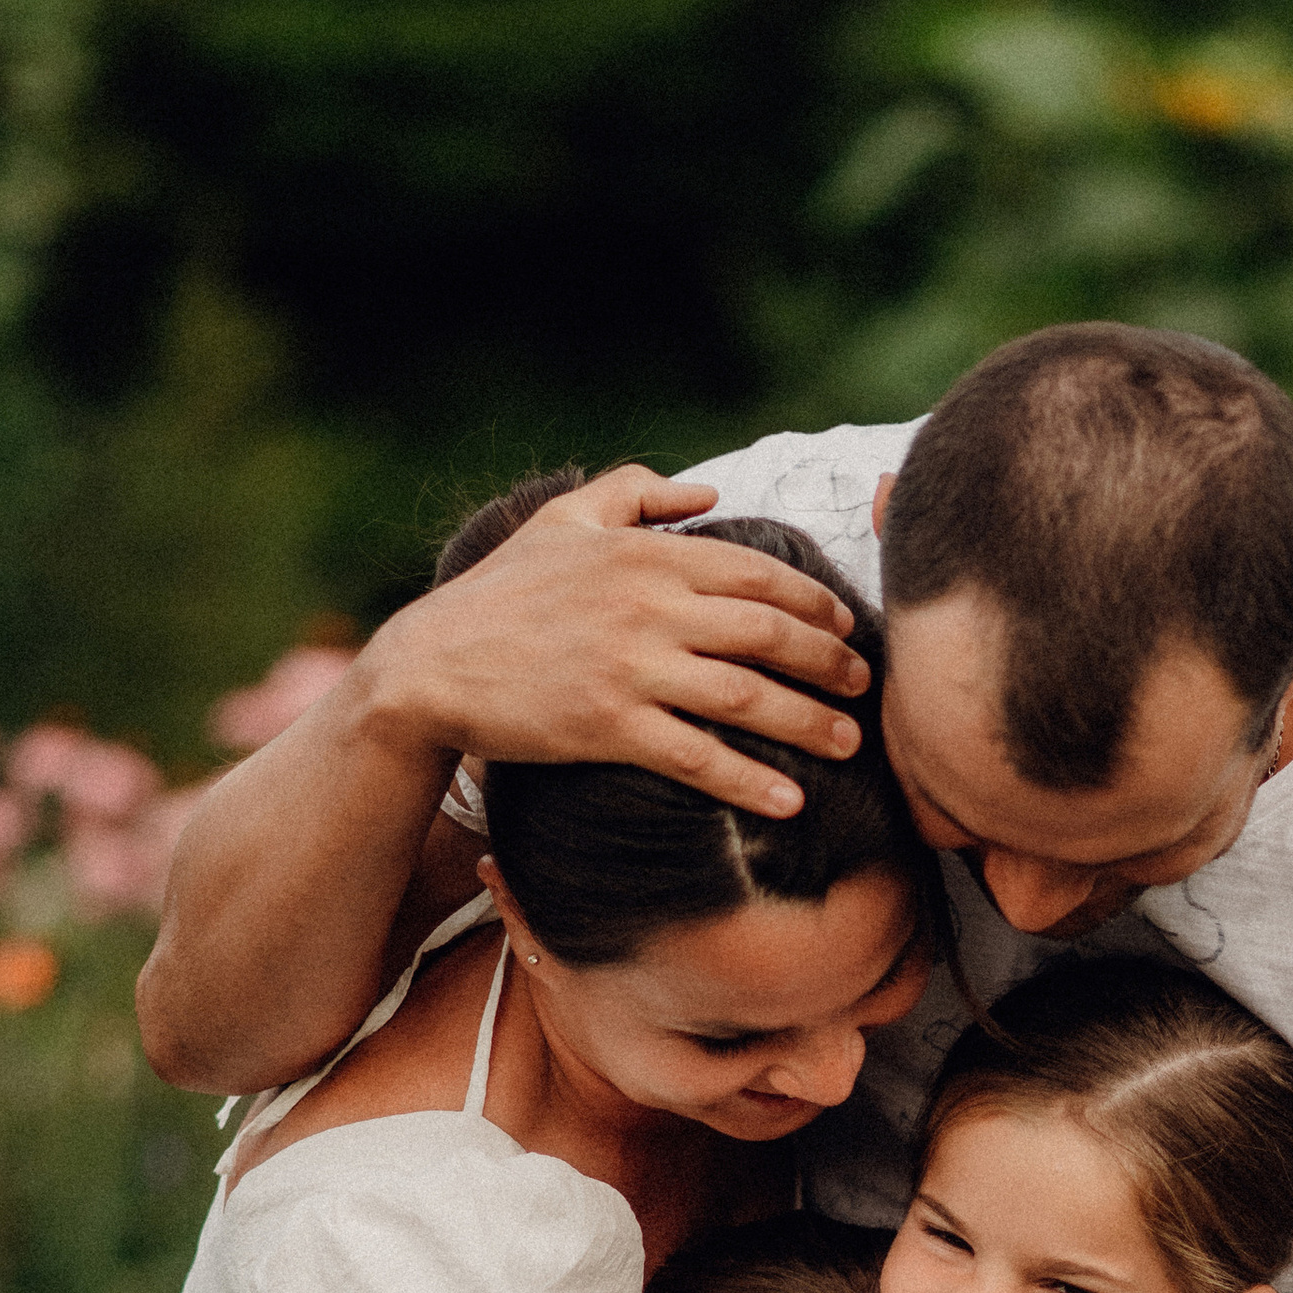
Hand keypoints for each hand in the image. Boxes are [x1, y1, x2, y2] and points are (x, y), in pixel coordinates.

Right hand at [362, 465, 873, 823]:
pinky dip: (749, 780)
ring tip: (848, 744)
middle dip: (828, 661)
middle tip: (863, 686)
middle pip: (768, 632)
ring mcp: (630, 668)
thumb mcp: (563, 521)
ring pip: (746, 696)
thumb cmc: (500, 595)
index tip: (845, 626)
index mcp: (645, 555)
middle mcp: (647, 606)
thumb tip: (708, 491)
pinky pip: (697, 756)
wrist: (430, 665)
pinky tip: (789, 801)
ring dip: (808, 723)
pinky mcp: (609, 725)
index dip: (813, 601)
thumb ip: (635, 491)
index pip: (756, 573)